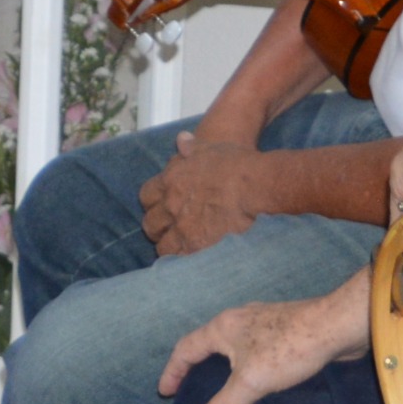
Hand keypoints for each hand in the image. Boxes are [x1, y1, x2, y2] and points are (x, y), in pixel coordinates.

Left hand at [139, 135, 279, 257]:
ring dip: (170, 248)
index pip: (146, 197)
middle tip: (170, 232)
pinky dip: (183, 263)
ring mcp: (183, 229)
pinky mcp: (197, 248)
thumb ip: (192, 148)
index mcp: (170, 181)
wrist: (256, 186)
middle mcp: (171, 206)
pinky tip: (192, 263)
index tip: (163, 208)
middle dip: (159, 229)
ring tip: (182, 250)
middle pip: (151, 224)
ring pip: (163, 247)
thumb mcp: (210, 149)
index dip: (154, 204)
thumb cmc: (236, 164)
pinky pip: (179, 262)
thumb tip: (182, 139)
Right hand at [159, 280, 370, 403]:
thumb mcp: (251, 382)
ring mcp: (264, 322)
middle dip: (196, 366)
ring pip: (233, 344)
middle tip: (191, 390)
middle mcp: (239, 319)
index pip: (186, 348)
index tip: (165, 391)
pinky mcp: (286, 330)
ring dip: (223, 365)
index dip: (173, 370)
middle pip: (208, 343)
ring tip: (224, 387)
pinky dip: (247, 364)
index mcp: (223, 327)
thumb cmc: (289, 349)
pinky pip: (256, 348)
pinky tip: (260, 379)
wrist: (337, 326)